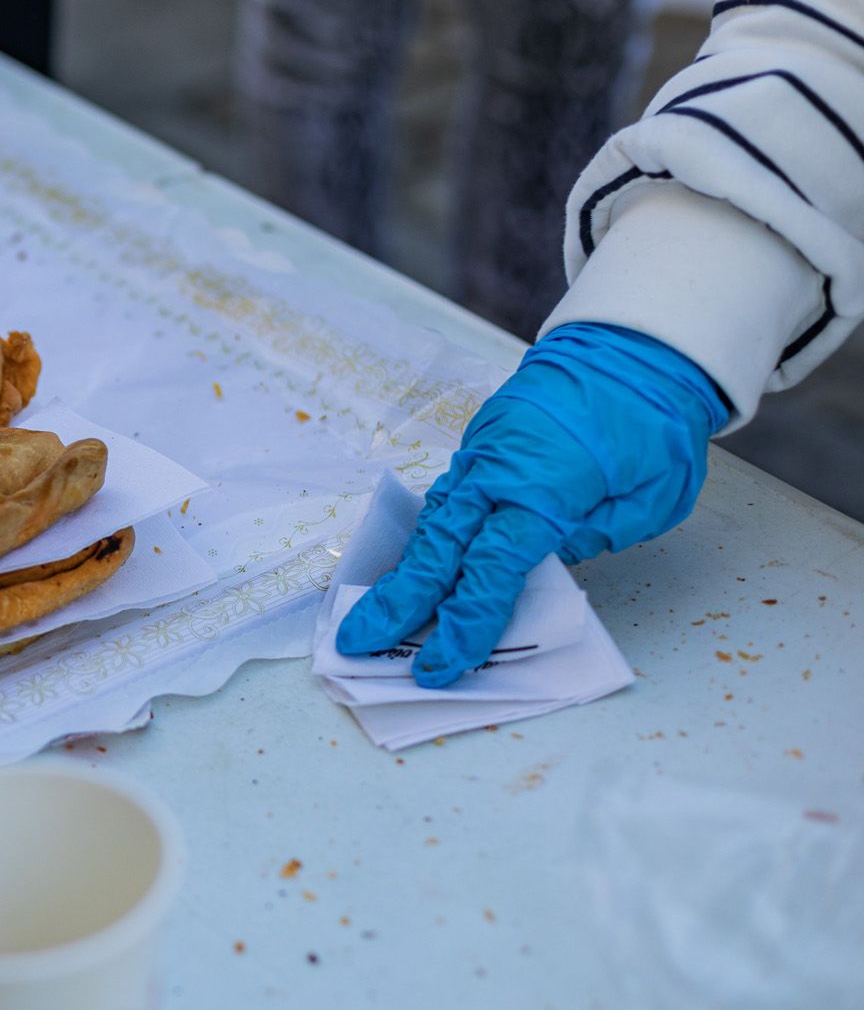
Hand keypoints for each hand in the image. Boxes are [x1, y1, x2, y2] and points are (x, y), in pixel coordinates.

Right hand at [337, 323, 726, 686]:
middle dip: (398, 602)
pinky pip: (445, 502)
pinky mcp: (479, 448)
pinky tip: (410, 569)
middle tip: (355, 642)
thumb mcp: (650, 499)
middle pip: (439, 550)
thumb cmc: (653, 426)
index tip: (440, 664)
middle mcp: (497, 476)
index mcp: (542, 493)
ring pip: (434, 525)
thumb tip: (545, 560)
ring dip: (402, 574)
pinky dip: (424, 539)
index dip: (463, 623)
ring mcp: (481, 458)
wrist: (634, 346)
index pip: (491, 571)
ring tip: (369, 614)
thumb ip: (592, 536)